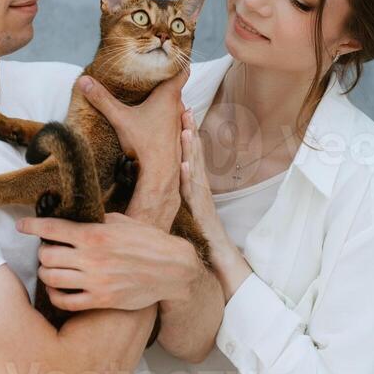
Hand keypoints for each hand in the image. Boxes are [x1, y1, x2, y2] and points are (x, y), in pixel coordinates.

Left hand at [18, 211, 199, 313]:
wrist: (172, 268)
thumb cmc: (148, 241)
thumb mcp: (121, 221)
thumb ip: (96, 221)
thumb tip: (74, 218)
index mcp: (94, 234)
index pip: (51, 228)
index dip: (31, 226)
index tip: (22, 226)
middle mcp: (91, 257)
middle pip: (46, 255)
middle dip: (43, 251)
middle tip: (48, 250)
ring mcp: (95, 281)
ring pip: (51, 278)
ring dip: (46, 272)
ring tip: (51, 268)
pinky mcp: (101, 300)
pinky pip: (65, 301)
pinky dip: (55, 295)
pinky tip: (58, 289)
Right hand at [76, 71, 186, 188]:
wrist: (160, 174)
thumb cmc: (144, 143)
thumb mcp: (120, 118)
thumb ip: (102, 99)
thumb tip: (83, 80)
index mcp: (169, 96)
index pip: (182, 70)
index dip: (179, 60)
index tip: (171, 53)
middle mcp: (178, 106)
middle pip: (175, 87)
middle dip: (164, 80)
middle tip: (151, 72)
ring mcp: (180, 123)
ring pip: (174, 105)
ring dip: (164, 100)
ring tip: (149, 95)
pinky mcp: (177, 137)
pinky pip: (173, 120)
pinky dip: (165, 115)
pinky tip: (152, 119)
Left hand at [180, 108, 252, 298]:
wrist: (220, 266)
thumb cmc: (198, 242)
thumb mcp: (182, 216)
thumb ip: (174, 201)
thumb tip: (153, 191)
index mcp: (194, 189)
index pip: (188, 157)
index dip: (184, 136)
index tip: (178, 114)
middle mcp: (200, 192)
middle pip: (195, 157)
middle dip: (190, 132)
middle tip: (184, 107)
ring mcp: (203, 203)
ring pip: (197, 172)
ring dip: (192, 150)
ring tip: (185, 129)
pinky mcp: (203, 216)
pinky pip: (196, 196)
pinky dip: (191, 181)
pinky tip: (185, 168)